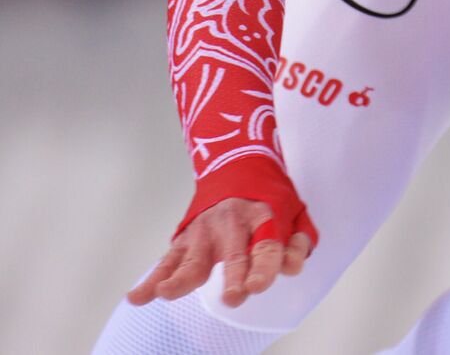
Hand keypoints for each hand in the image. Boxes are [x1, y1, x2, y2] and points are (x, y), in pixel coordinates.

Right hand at [126, 197, 312, 307]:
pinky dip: (151, 279)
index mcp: (264, 217)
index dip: (264, 266)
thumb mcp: (294, 213)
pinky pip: (167, 261)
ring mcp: (205, 233)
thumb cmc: (269, 199)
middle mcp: (233, 224)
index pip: (266, 246)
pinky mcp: (185, 240)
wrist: (236, 167)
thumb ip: (298, 243)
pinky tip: (137, 296)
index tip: (257, 286)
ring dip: (181, 278)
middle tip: (232, 297)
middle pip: (234, 255)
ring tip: (166, 291)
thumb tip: (292, 267)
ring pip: (194, 259)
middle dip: (233, 277)